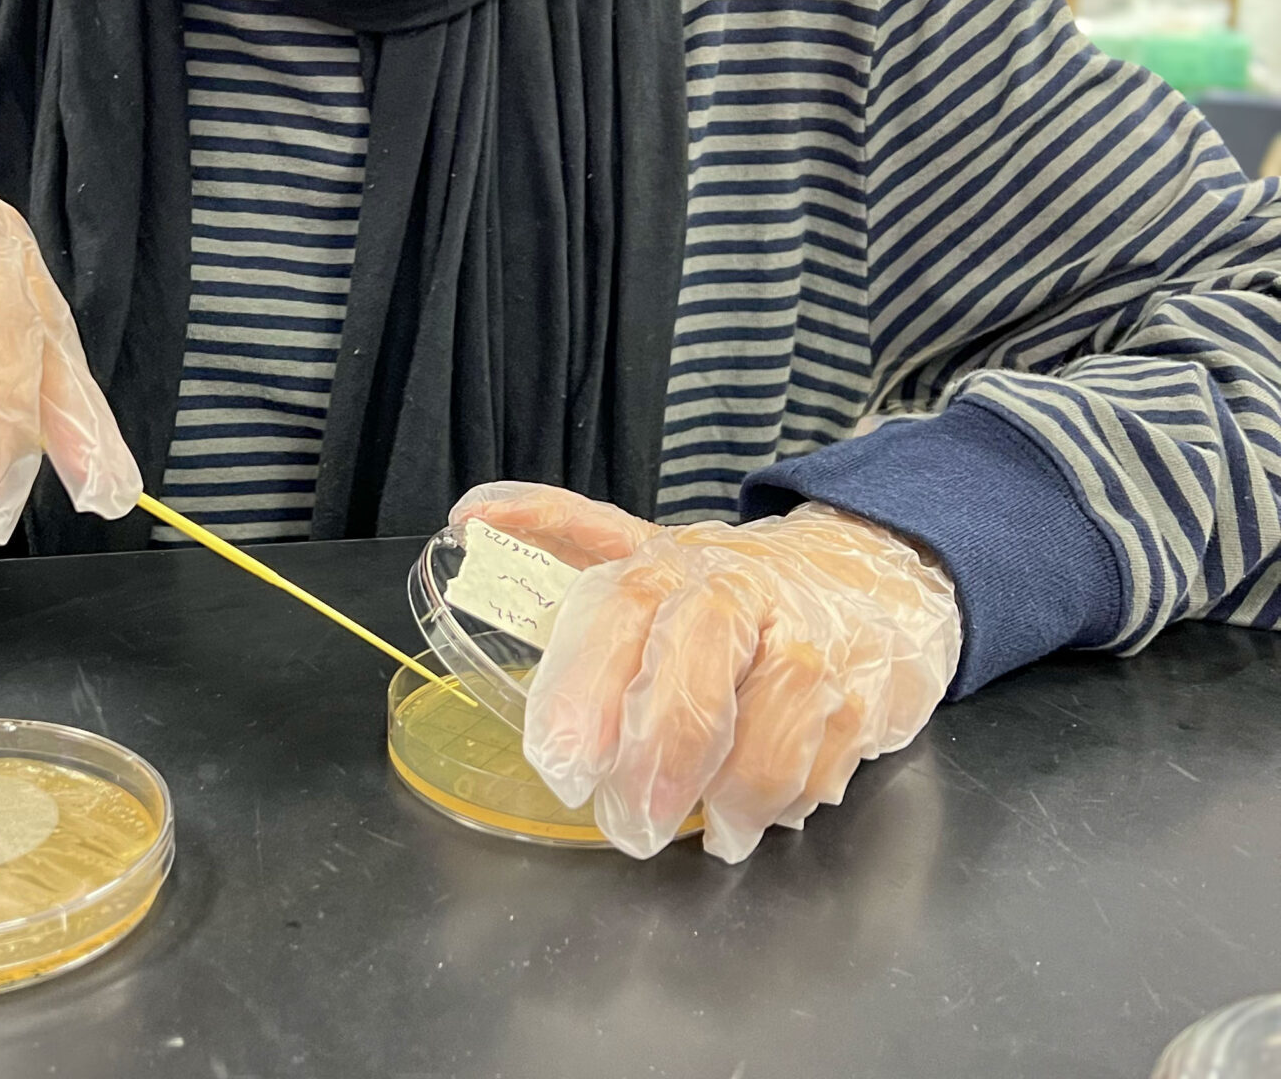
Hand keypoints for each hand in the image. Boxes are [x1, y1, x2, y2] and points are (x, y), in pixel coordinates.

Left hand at [450, 483, 962, 863]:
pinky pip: (815, 774)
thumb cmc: (740, 580)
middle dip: (654, 763)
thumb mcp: (652, 549)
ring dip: (726, 800)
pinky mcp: (866, 700)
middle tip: (628, 822)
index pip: (623, 613)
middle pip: (694, 682)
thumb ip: (563, 531)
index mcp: (674, 566)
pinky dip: (781, 805)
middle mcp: (743, 598)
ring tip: (706, 828)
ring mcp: (811, 649)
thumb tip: (469, 516)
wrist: (875, 568)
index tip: (561, 759)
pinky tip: (759, 807)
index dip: (585, 688)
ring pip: (764, 742)